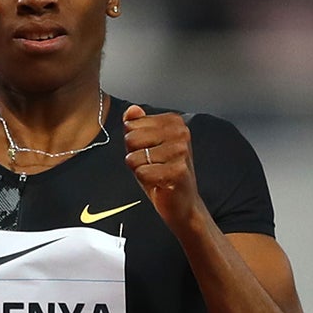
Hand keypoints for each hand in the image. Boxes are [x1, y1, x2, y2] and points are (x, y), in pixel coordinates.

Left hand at [123, 106, 203, 232]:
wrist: (182, 202)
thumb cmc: (163, 173)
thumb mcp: (145, 146)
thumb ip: (136, 126)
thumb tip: (132, 110)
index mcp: (173, 121)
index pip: (130, 125)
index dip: (133, 143)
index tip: (150, 151)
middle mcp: (181, 132)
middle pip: (131, 138)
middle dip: (135, 156)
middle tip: (152, 164)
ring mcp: (181, 151)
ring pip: (134, 157)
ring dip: (140, 170)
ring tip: (156, 173)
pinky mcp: (178, 170)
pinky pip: (141, 173)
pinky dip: (145, 181)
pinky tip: (159, 183)